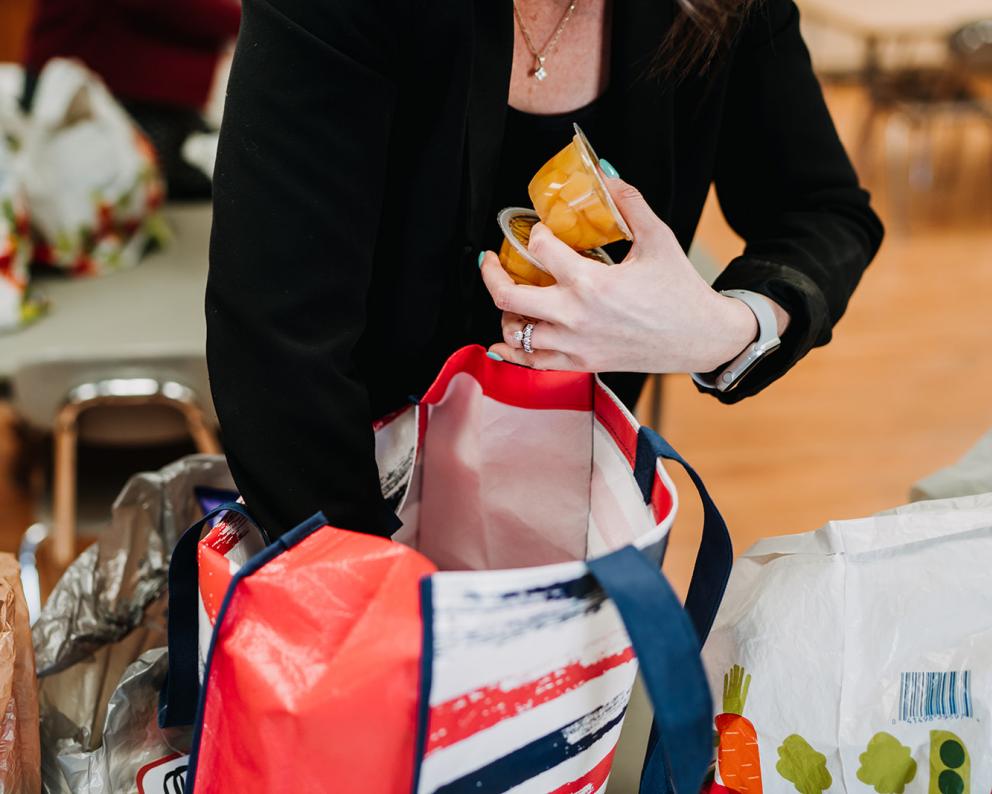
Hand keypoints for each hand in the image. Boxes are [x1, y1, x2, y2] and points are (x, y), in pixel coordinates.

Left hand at [480, 175, 787, 372]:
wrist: (701, 338)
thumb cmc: (681, 291)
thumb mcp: (658, 238)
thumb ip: (628, 203)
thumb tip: (604, 175)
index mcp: (592, 283)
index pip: (540, 249)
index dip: (534, 233)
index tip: (539, 230)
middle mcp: (575, 317)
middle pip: (509, 296)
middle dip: (492, 272)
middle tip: (491, 258)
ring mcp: (575, 345)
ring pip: (515, 331)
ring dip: (505, 310)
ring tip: (511, 294)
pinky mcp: (581, 364)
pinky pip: (532, 363)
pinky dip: (512, 351)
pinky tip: (505, 338)